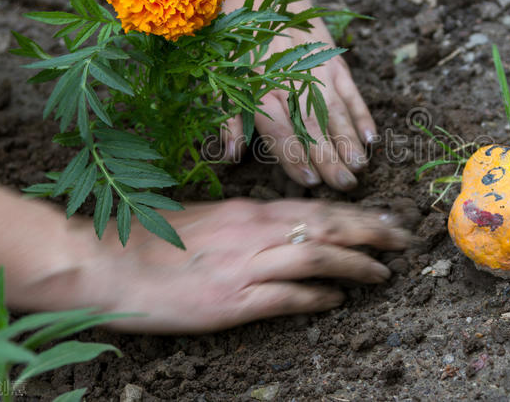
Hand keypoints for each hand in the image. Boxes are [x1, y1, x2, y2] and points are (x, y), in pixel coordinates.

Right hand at [90, 199, 409, 332]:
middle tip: (404, 239)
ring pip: (317, 258)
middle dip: (371, 232)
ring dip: (356, 265)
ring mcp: (244, 266)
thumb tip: (282, 230)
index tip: (386, 218)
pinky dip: (316, 298)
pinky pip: (285, 296)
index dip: (356, 214)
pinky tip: (337, 302)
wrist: (105, 261)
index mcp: (248, 211)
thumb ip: (247, 225)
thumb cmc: (150, 238)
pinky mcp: (230, 300)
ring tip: (384, 274)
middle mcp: (254, 232)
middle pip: (327, 227)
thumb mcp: (206, 220)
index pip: (316, 208)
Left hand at [221, 18, 376, 191]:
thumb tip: (229, 155)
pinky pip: (352, 90)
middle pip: (312, 123)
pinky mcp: (335, 59)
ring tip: (360, 167)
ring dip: (349, 140)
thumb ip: (228, 116)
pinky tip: (372, 137)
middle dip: (329, 156)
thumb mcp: (220, 75)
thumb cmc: (236, 40)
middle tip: (343, 185)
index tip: (308, 179)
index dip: (293, 154)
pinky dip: (362, 113)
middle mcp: (291, 77)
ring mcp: (317, 67)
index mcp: (259, 85)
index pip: (279, 127)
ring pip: (336, 109)